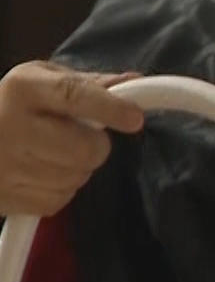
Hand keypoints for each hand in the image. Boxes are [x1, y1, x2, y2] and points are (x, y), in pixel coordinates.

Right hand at [0, 62, 144, 216]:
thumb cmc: (12, 106)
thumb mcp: (42, 81)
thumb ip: (89, 83)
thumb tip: (134, 81)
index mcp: (24, 88)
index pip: (74, 95)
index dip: (110, 108)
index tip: (135, 118)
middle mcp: (9, 125)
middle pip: (86, 148)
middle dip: (95, 145)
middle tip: (80, 138)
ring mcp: (4, 165)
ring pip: (77, 178)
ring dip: (77, 168)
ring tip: (52, 153)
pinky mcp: (3, 198)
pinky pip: (59, 200)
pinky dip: (60, 189)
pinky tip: (39, 172)